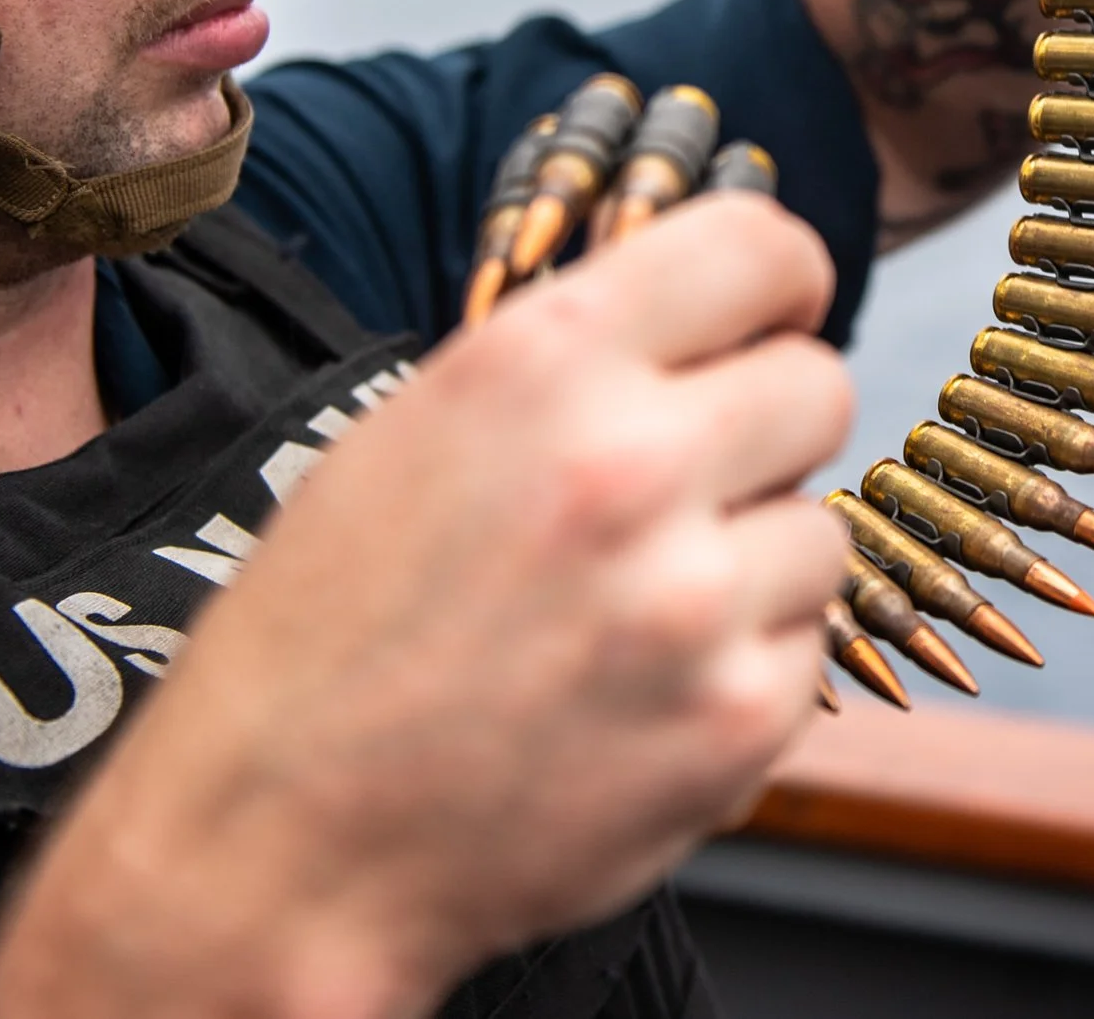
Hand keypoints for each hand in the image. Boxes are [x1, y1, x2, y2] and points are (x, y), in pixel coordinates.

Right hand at [0, 195, 853, 1018]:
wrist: (274, 847)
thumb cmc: (331, 634)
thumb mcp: (421, 428)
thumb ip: (580, 361)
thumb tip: (719, 318)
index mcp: (542, 360)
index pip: (761, 246)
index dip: (777, 284)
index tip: (768, 318)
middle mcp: (630, 462)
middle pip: (817, 387)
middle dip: (765, 432)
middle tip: (684, 489)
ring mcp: (695, 600)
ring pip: (819, 532)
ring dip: (752, 565)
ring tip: (629, 616)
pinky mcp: (738, 720)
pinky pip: (806, 651)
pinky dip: (743, 672)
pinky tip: (637, 697)